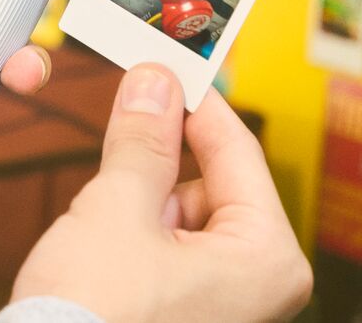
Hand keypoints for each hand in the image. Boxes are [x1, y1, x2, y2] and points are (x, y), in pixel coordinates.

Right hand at [11, 66, 311, 321]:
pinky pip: (168, 242)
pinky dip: (133, 228)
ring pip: (182, 209)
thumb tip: (156, 82)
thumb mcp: (117, 209)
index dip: (194, 100)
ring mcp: (223, 299)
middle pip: (210, 180)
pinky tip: (103, 244)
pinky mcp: (187, 307)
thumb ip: (142, 140)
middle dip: (159, 160)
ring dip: (139, 198)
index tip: (164, 64)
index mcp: (266, 258)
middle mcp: (257, 283)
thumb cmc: (95, 316)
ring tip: (104, 221)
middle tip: (121, 134)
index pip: (236, 149)